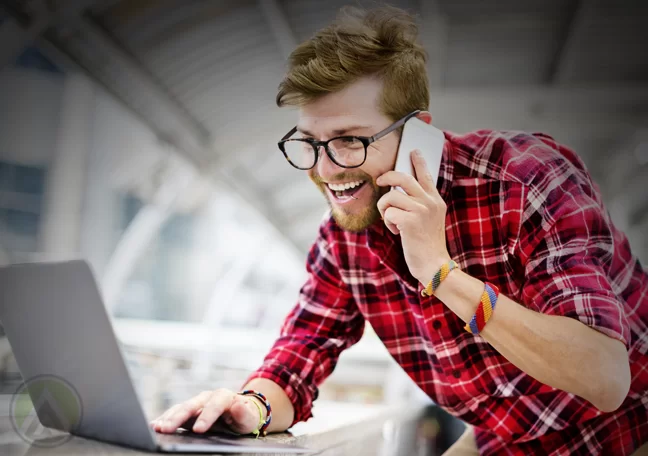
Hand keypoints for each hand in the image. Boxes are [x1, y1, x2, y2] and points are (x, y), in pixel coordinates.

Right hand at [150, 388, 262, 434]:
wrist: (240, 413)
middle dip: (179, 417)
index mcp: (223, 396)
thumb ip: (244, 412)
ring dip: (168, 418)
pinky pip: (175, 413)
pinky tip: (155, 425)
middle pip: (192, 405)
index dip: (206, 417)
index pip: (214, 405)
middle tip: (167, 428)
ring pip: (180, 408)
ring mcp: (196, 403)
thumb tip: (240, 404)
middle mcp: (207, 397)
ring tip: (158, 427)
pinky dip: (165, 418)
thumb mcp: (249, 417)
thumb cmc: (245, 417)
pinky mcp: (188, 411)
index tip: (199, 430)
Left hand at [376, 150, 450, 283]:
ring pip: (391, 196)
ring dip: (385, 208)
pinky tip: (397, 232)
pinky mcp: (410, 221)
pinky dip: (388, 222)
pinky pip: (388, 212)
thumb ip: (421, 204)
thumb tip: (398, 191)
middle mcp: (430, 202)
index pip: (426, 175)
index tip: (413, 151)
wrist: (434, 264)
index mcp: (436, 200)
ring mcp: (421, 210)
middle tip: (380, 181)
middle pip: (403, 177)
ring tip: (391, 220)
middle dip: (387, 177)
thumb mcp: (430, 219)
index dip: (418, 161)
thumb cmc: (427, 243)